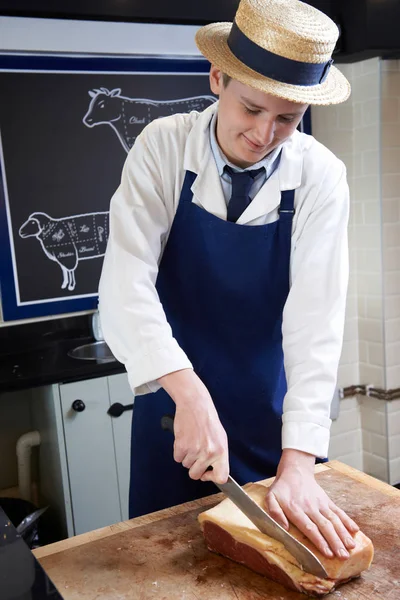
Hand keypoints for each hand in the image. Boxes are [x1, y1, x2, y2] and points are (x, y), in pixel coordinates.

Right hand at [158, 369, 228, 484]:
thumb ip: (218, 456)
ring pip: (186, 465)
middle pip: (196, 474)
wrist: (195, 405)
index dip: (212, 478)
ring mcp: (194, 450)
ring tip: (192, 441)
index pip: (221, 477)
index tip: (207, 474)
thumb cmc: (208, 420)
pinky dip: (179, 452)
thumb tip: (214, 472)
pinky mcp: (181, 446)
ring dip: (187, 456)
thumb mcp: (221, 438)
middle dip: (194, 468)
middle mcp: (209, 453)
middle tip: (195, 455)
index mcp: (221, 451)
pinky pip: (177, 458)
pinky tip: (185, 440)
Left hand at [265, 449, 359, 559]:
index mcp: (296, 509)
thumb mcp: (271, 498)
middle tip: (343, 556)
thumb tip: (284, 527)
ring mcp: (321, 503)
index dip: (319, 541)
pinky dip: (347, 520)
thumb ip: (274, 512)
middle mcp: (310, 507)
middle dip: (335, 542)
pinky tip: (355, 530)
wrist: (295, 470)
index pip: (310, 528)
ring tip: (351, 547)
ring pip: (334, 520)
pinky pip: (338, 511)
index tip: (328, 554)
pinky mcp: (327, 500)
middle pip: (325, 526)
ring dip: (343, 534)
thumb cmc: (281, 488)